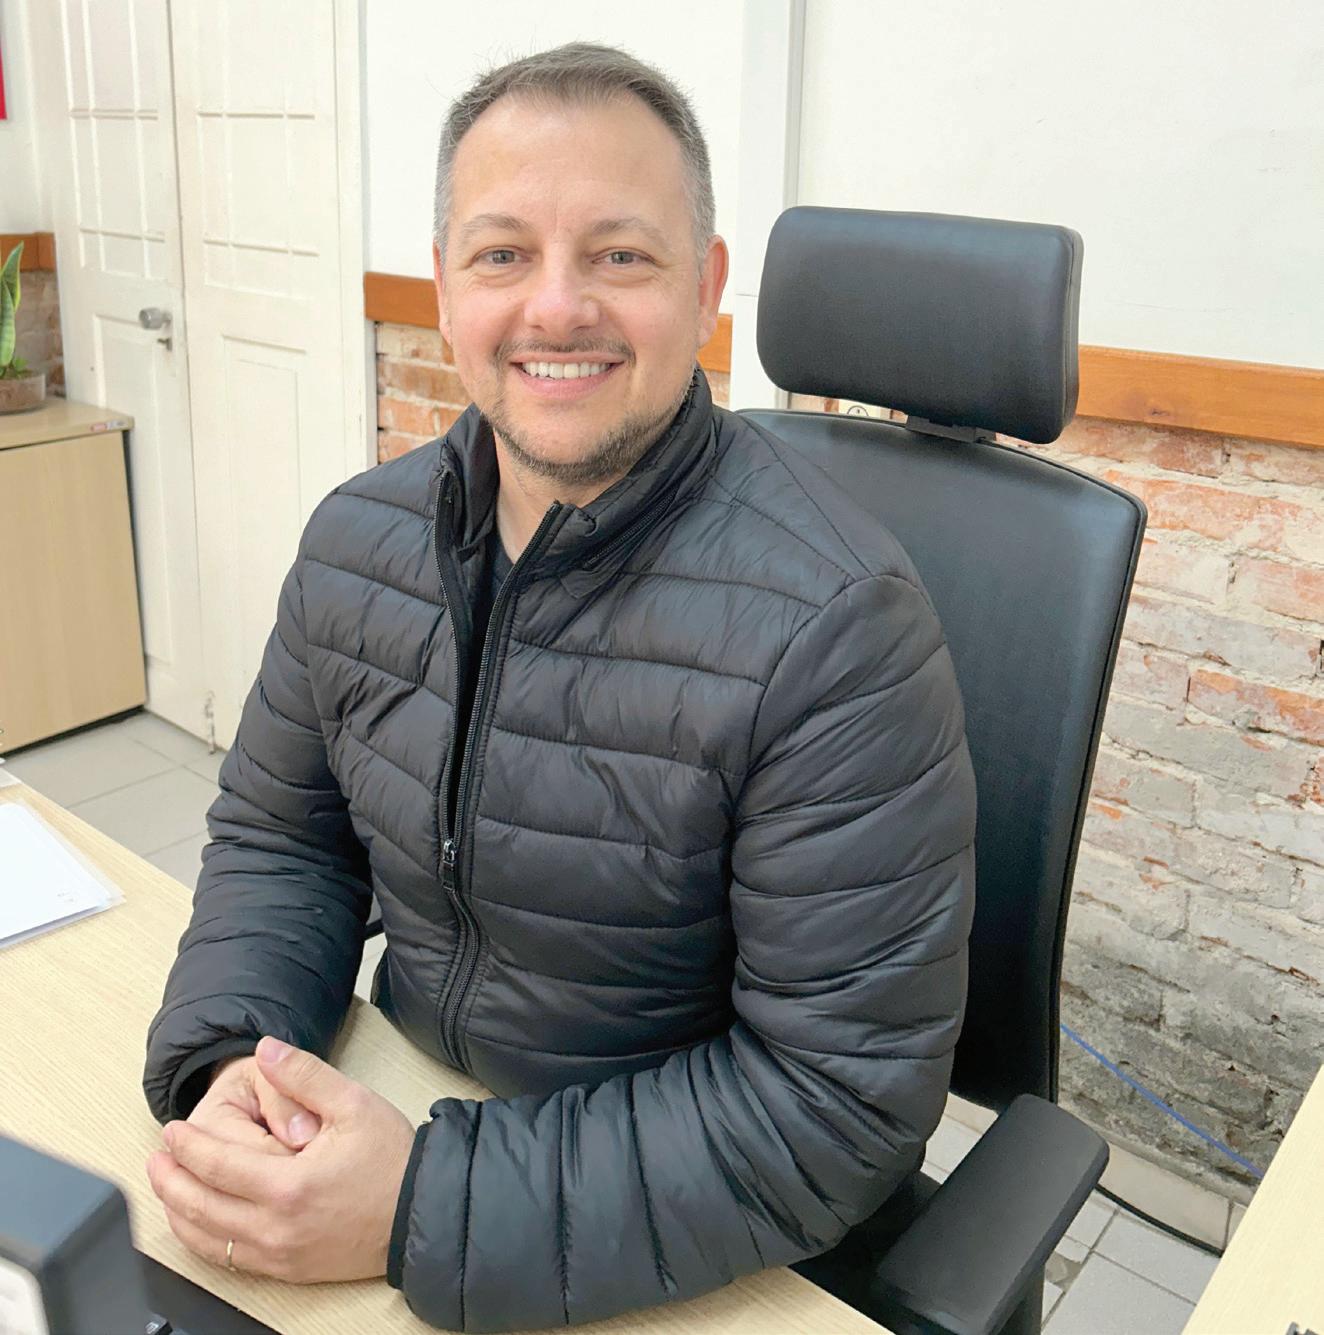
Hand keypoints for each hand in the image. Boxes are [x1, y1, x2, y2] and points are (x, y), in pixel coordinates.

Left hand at [147, 1037, 416, 1282]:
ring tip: (167, 1188)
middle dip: (171, 1181)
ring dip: (179, 1212)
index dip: (188, 1147)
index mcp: (288, 1186)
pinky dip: (203, 1241)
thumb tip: (268, 1050)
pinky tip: (199, 1224)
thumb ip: (305, 1075)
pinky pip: (229, 1260)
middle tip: (157, 1160)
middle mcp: (276, 1227)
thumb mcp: (353, 1103)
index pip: (217, 1165)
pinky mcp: (288, 1269)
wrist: (421, 1211)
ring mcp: (280, 1254)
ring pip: (207, 1239)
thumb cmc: (392, 1160)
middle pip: (200, 1208)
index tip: (172, 1131)